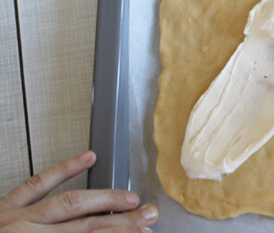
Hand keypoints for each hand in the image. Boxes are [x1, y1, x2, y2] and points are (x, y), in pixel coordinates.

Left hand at [0, 151, 156, 232]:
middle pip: (87, 228)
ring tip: (130, 199)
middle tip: (148, 219)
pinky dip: (65, 168)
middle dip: (123, 223)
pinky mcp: (4, 206)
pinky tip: (87, 157)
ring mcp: (16, 219)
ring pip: (71, 204)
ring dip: (105, 200)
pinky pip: (38, 183)